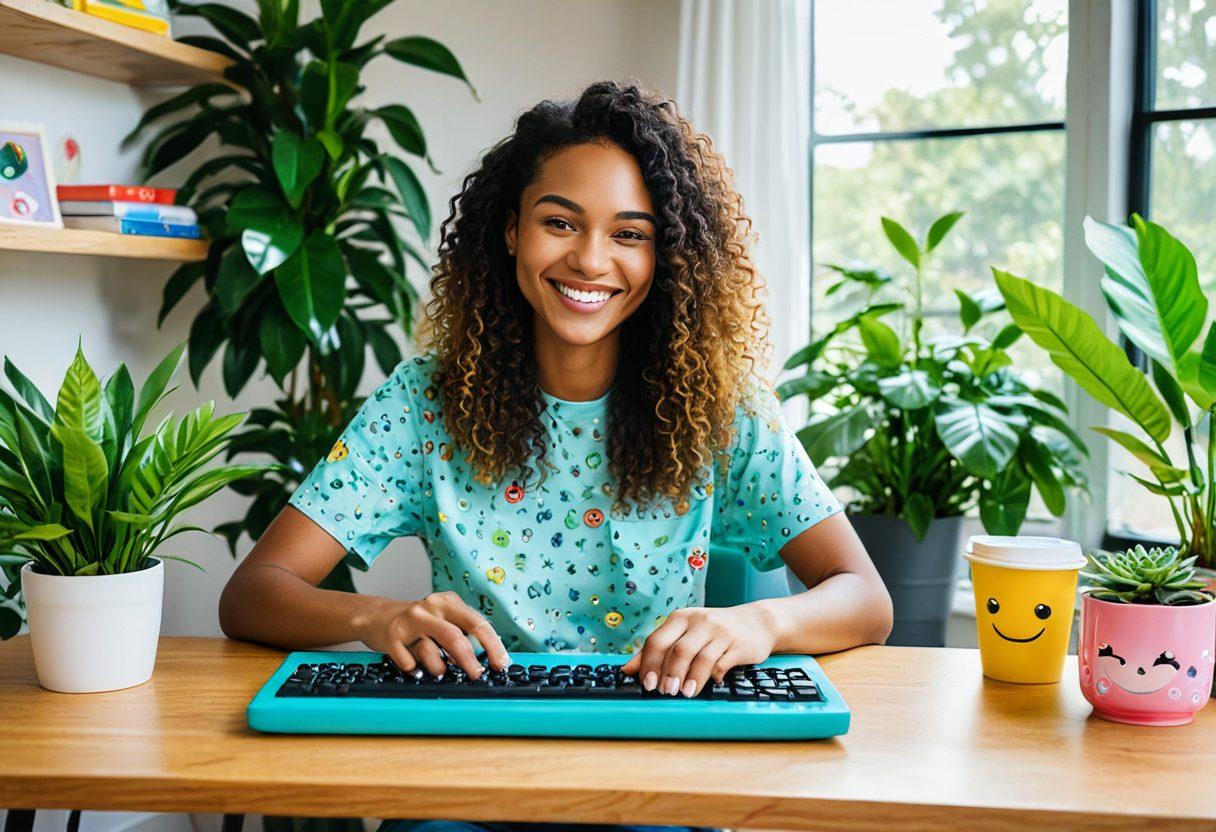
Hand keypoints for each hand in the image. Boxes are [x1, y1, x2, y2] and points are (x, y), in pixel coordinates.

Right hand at [358, 590, 510, 678]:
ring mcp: (409, 622)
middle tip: (477, 675)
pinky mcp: (391, 637)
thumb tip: (488, 657)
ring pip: (430, 651)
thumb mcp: (442, 618)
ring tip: (440, 671)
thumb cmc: (417, 622)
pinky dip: (415, 670)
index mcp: (447, 602)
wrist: (376, 616)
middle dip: (470, 661)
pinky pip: (408, 662)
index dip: (492, 645)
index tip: (500, 663)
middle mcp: (429, 608)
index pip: (477, 623)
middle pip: (455, 637)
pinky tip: (414, 668)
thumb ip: (462, 632)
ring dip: (439, 668)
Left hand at [619, 604, 776, 697]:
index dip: (649, 664)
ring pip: (700, 658)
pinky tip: (710, 683)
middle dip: (669, 674)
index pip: (658, 640)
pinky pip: (722, 662)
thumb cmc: (712, 632)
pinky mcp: (739, 644)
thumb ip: (657, 650)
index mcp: (681, 618)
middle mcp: (699, 621)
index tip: (647, 684)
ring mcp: (720, 631)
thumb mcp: (684, 634)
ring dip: (690, 679)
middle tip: (666, 692)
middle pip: (678, 650)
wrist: (756, 622)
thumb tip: (627, 670)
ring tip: (685, 693)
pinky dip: (713, 676)